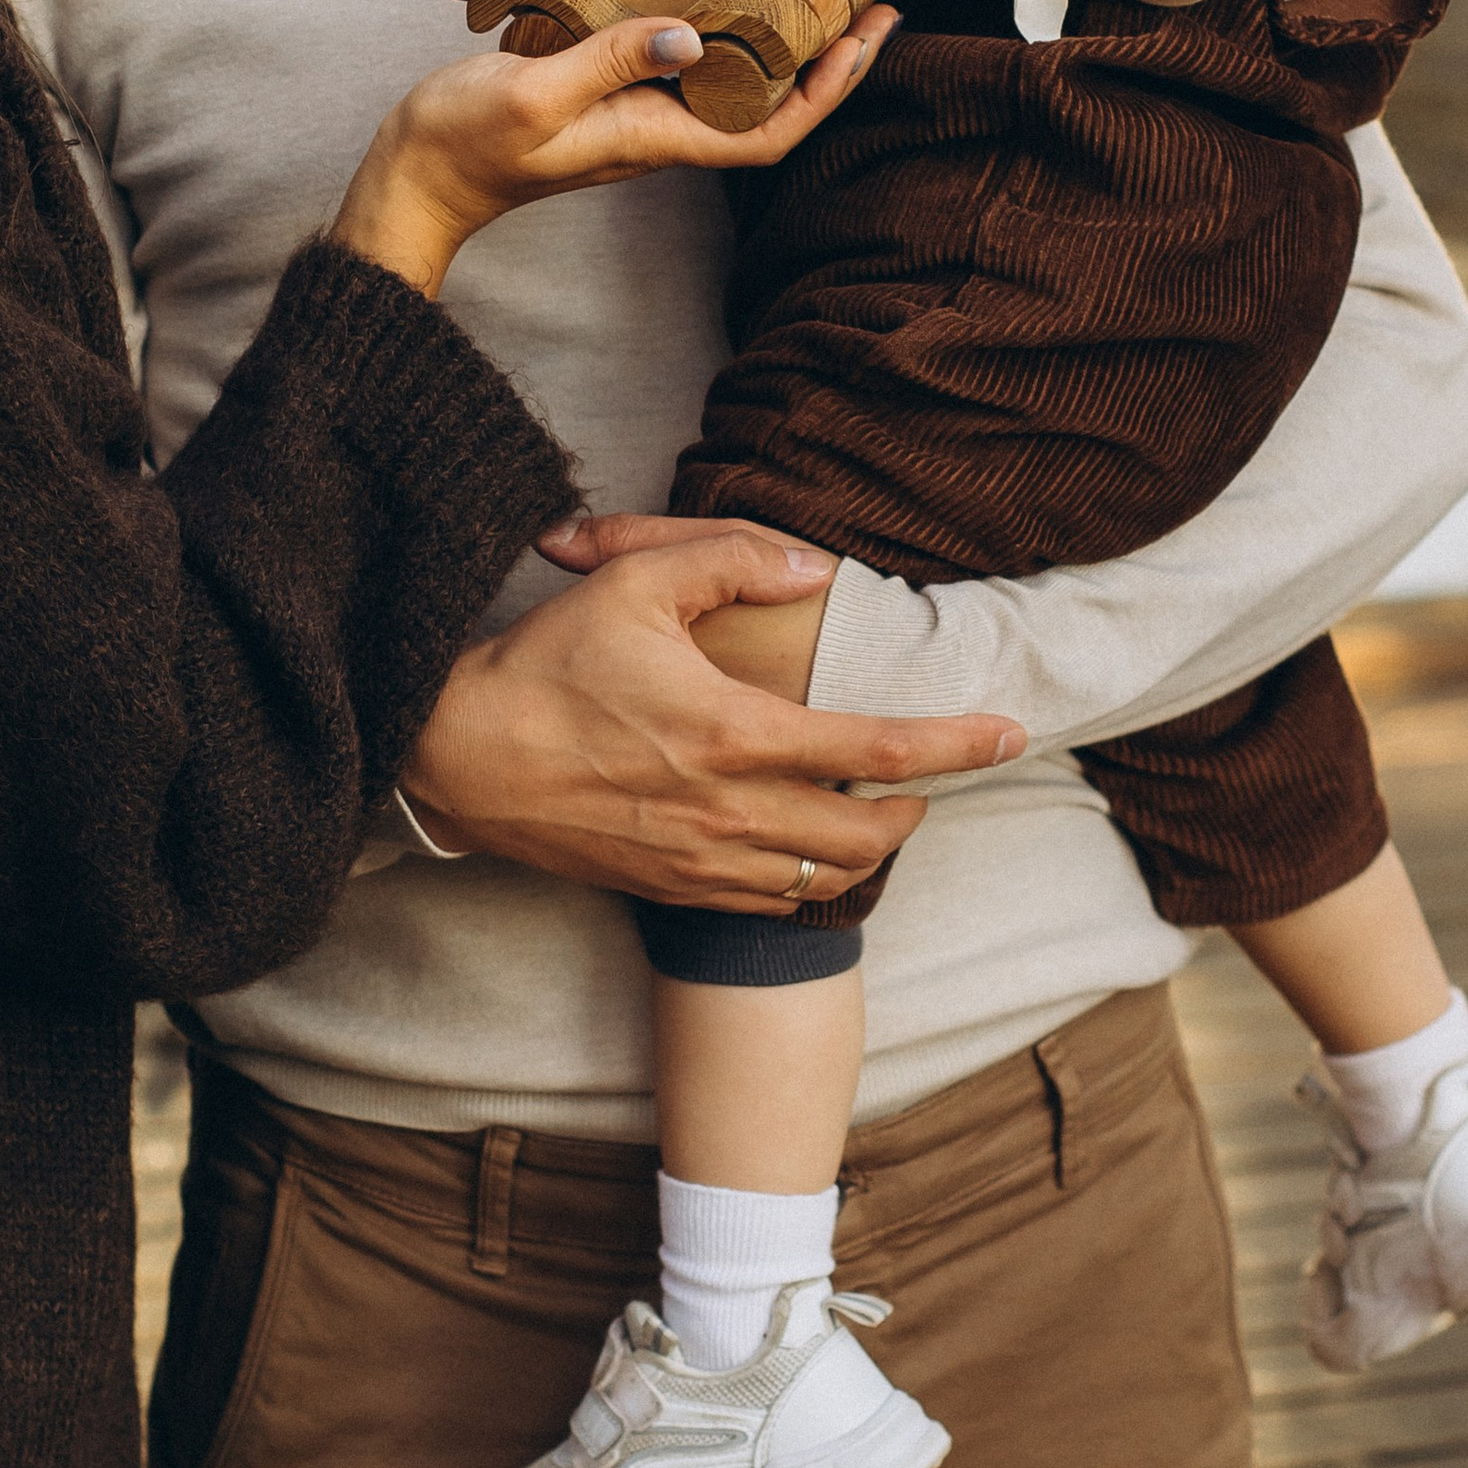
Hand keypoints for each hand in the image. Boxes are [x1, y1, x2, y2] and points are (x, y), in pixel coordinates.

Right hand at [330, 0, 893, 297]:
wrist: (411, 180)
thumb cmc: (464, 146)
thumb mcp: (535, 95)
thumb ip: (610, 62)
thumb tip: (690, 36)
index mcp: (652, 139)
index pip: (769, 132)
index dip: (827, 92)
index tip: (867, 40)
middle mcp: (655, 130)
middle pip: (764, 104)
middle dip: (822, 57)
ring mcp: (631, 112)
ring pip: (727, 81)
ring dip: (775, 38)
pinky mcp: (604, 92)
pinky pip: (678, 61)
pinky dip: (712, 24)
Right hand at [398, 524, 1023, 907]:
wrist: (457, 758)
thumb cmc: (545, 664)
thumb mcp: (634, 583)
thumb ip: (733, 560)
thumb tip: (815, 569)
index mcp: (736, 734)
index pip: (879, 747)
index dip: (959, 744)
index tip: (1011, 732)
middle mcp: (731, 812)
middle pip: (869, 834)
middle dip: (918, 806)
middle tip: (928, 776)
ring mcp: (701, 863)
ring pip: (826, 879)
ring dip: (868, 847)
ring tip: (875, 810)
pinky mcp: (670, 890)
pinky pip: (771, 907)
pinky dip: (809, 882)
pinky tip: (803, 847)